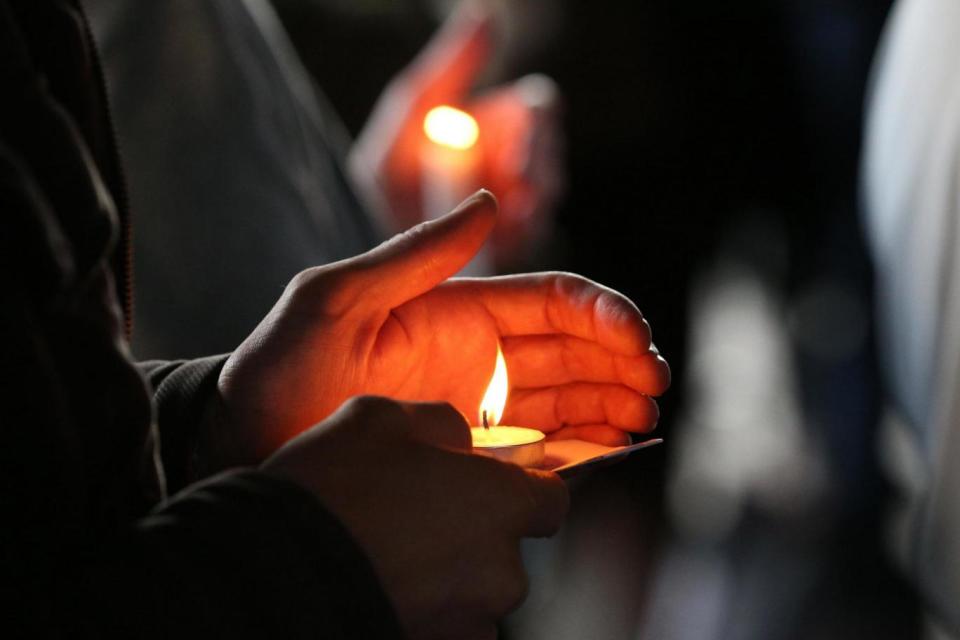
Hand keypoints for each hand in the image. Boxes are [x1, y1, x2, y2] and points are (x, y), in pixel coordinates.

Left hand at [213, 190, 668, 467]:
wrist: (244, 442)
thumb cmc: (279, 366)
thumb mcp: (336, 297)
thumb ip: (413, 253)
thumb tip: (489, 202)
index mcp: (458, 307)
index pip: (550, 298)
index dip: (601, 312)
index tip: (634, 337)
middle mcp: (477, 351)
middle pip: (572, 347)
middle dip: (621, 360)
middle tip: (655, 385)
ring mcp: (477, 404)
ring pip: (566, 394)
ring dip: (611, 401)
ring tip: (644, 420)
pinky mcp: (470, 453)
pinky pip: (540, 445)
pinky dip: (581, 445)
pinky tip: (612, 448)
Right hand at [262, 395, 568, 639]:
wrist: (271, 580)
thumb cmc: (330, 493)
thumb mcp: (380, 418)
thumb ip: (440, 423)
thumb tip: (457, 440)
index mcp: (500, 506)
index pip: (552, 500)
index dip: (522, 488)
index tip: (489, 485)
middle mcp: (499, 574)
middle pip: (506, 549)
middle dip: (472, 532)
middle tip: (414, 514)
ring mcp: (467, 624)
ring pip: (473, 591)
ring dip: (445, 573)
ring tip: (387, 550)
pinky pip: (442, 621)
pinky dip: (422, 605)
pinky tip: (379, 581)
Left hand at [349, 1, 564, 267]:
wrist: (357, 246)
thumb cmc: (379, 171)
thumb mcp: (411, 112)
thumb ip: (450, 65)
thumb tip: (486, 16)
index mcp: (491, 126)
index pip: (540, 110)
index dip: (539, 124)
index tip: (520, 148)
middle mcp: (506, 164)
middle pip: (551, 153)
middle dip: (540, 166)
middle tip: (521, 183)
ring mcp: (509, 210)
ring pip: (547, 197)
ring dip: (535, 202)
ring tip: (511, 211)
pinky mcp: (504, 250)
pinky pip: (531, 239)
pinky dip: (521, 235)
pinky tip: (502, 237)